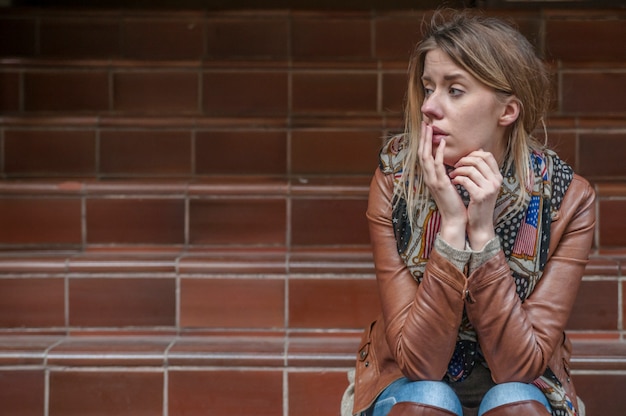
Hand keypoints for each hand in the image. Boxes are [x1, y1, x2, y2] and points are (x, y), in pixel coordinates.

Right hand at [418, 122, 466, 249]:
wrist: (455, 219)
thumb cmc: (454, 203)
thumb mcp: (450, 185)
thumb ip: (448, 174)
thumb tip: (452, 163)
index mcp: (430, 178)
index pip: (424, 156)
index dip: (424, 142)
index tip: (427, 129)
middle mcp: (428, 178)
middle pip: (422, 153)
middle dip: (423, 137)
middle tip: (425, 122)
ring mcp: (433, 181)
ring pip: (426, 156)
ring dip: (428, 141)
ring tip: (430, 127)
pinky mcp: (440, 184)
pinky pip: (437, 165)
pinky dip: (439, 152)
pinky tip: (442, 142)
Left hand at [449, 150, 502, 249]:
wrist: (480, 223)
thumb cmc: (479, 203)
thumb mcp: (485, 185)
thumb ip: (482, 171)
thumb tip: (476, 152)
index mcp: (498, 177)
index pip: (488, 156)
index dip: (473, 154)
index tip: (463, 160)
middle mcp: (496, 181)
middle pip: (478, 160)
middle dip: (463, 160)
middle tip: (455, 166)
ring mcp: (489, 189)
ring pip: (470, 169)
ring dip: (458, 170)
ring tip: (452, 175)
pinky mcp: (479, 196)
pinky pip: (465, 181)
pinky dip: (457, 179)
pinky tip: (453, 182)